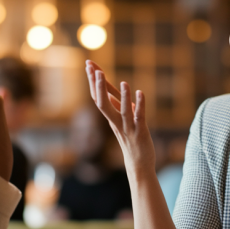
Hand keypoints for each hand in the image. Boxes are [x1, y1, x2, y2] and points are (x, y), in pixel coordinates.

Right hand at [85, 60, 155, 175]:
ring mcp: (128, 128)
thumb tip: (110, 94)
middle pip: (102, 104)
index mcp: (111, 117)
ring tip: (124, 82)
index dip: (93, 81)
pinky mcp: (140, 132)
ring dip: (123, 97)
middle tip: (95, 70)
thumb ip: (116, 107)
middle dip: (99, 87)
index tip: (88, 64)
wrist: (139, 164)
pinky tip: (140, 93)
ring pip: (122, 112)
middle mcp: (116, 122)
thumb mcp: (120, 122)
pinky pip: (139, 117)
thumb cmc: (130, 141)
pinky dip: (139, 105)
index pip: (97, 97)